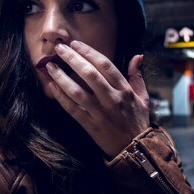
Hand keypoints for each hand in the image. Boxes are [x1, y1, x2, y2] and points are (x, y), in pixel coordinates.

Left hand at [45, 40, 149, 157]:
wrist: (135, 149)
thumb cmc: (137, 121)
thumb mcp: (143, 97)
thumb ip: (137, 76)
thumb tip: (137, 56)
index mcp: (125, 90)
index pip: (105, 65)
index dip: (89, 52)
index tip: (75, 44)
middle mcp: (112, 99)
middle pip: (89, 74)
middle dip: (72, 59)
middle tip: (59, 49)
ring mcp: (100, 113)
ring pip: (77, 91)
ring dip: (61, 77)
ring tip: (50, 66)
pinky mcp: (90, 125)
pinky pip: (72, 109)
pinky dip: (61, 97)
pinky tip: (53, 86)